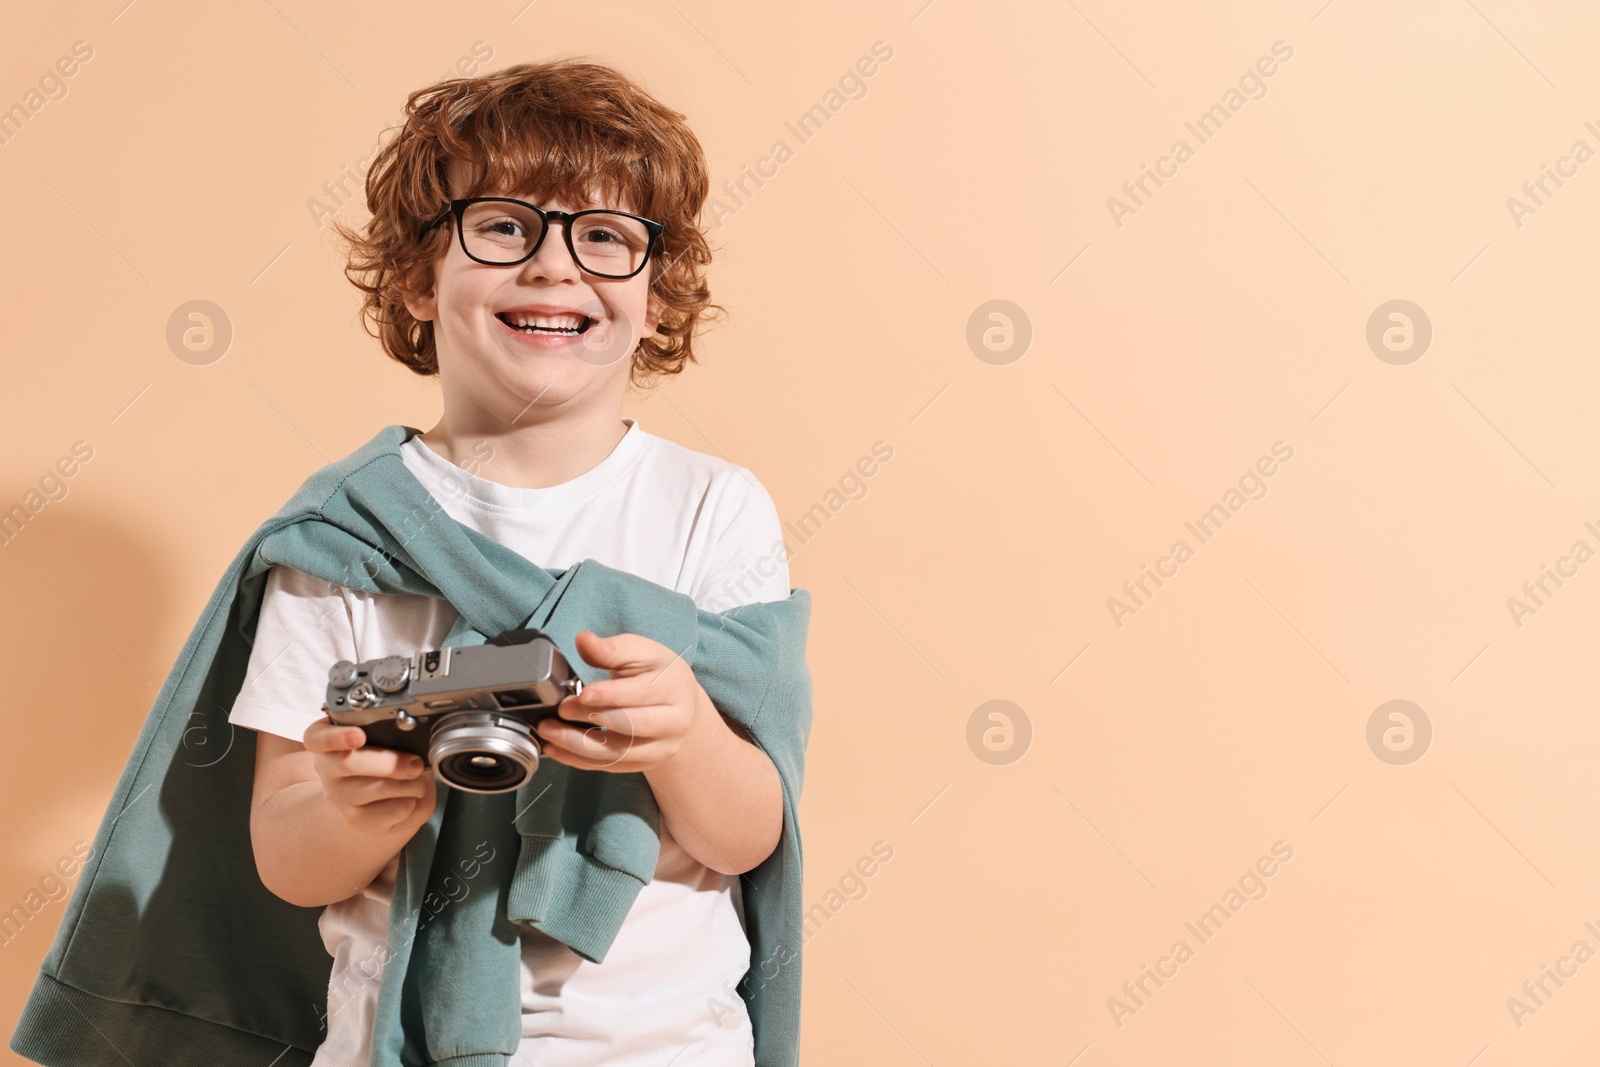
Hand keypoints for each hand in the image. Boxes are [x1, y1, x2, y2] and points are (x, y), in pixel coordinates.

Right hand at [302, 719, 437, 835]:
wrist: (371, 795)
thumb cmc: (379, 756)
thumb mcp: (379, 736)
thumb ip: (389, 732)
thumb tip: (416, 742)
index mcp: (324, 740)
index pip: (316, 737)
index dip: (336, 736)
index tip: (358, 736)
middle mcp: (326, 768)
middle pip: (350, 763)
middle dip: (391, 762)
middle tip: (417, 764)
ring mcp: (339, 796)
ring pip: (380, 787)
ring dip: (411, 783)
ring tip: (419, 779)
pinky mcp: (357, 819)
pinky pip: (395, 810)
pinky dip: (414, 801)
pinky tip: (411, 796)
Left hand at [535, 630, 709, 774]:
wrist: (677, 702)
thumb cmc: (655, 672)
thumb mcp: (637, 651)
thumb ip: (609, 649)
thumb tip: (583, 639)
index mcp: (674, 687)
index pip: (642, 694)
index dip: (610, 695)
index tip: (581, 694)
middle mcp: (674, 722)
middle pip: (631, 726)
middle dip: (591, 719)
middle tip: (560, 710)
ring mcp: (661, 748)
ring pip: (618, 753)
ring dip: (578, 744)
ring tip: (549, 731)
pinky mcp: (644, 764)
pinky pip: (609, 767)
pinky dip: (579, 760)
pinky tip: (556, 748)